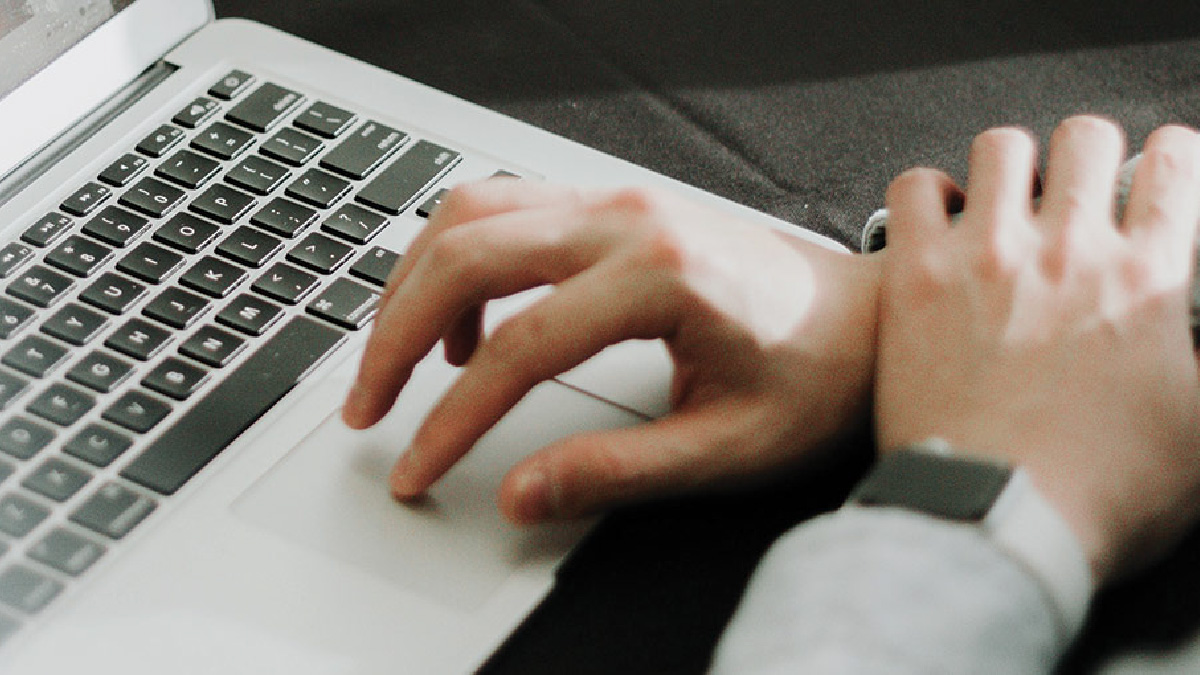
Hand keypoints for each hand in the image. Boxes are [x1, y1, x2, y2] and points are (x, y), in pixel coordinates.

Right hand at [342, 179, 879, 523]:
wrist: (863, 319)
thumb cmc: (813, 374)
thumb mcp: (726, 445)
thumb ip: (618, 473)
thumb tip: (522, 495)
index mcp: (661, 276)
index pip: (518, 348)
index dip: (453, 419)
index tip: (418, 467)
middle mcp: (628, 218)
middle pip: (466, 255)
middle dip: (395, 337)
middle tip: (369, 406)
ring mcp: (616, 199)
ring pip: (470, 214)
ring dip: (414, 284)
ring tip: (398, 363)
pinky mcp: (611, 203)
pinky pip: (503, 208)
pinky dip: (457, 259)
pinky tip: (465, 323)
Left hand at [874, 116, 1199, 580]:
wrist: (992, 519)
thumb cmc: (1095, 492)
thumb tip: (1198, 329)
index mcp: (1147, 279)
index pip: (1175, 164)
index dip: (1172, 159)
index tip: (1159, 173)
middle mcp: (1068, 251)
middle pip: (1086, 135)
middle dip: (1089, 153)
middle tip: (1077, 191)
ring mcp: (986, 256)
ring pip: (1001, 147)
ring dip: (1011, 167)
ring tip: (1006, 200)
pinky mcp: (915, 277)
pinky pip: (915, 188)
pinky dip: (930, 194)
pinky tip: (940, 224)